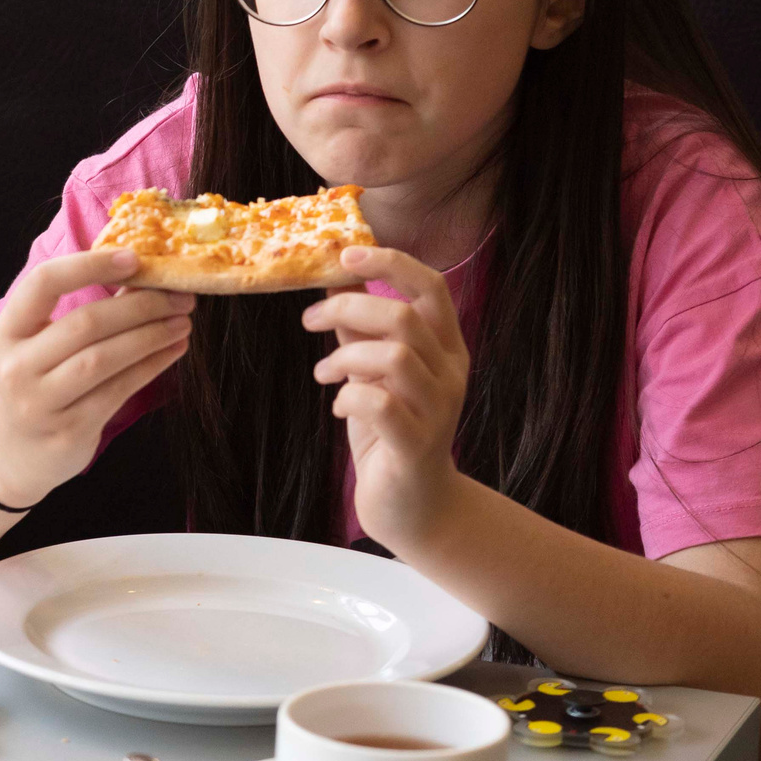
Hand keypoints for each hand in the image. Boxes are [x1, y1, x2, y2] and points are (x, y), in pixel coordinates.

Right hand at [0, 248, 195, 507]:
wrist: (18, 449)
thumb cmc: (40, 382)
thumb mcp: (42, 344)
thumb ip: (83, 310)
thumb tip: (142, 275)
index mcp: (9, 330)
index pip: (44, 282)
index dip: (90, 265)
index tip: (135, 259)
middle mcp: (17, 364)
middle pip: (85, 323)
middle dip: (140, 306)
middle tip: (180, 297)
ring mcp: (40, 401)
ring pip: (103, 358)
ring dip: (151, 336)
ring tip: (182, 322)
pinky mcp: (68, 430)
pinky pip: (117, 390)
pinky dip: (151, 366)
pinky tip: (173, 351)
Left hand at [303, 244, 471, 549]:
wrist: (413, 504)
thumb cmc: (391, 430)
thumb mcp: (374, 371)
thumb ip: (361, 330)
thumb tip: (333, 281)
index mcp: (445, 348)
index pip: (431, 287)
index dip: (389, 263)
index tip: (345, 256)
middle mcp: (450, 373)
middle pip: (403, 317)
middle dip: (347, 310)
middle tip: (310, 321)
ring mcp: (438, 409)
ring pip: (392, 357)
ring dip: (344, 358)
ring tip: (324, 374)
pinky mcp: (417, 444)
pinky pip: (379, 403)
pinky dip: (348, 397)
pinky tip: (340, 406)